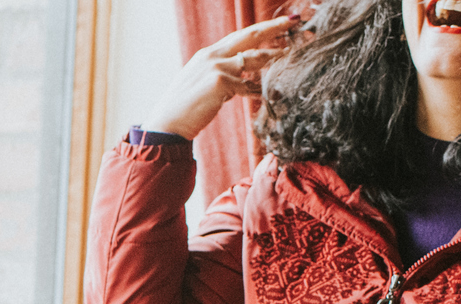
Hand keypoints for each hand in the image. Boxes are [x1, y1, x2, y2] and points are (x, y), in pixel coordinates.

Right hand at [142, 14, 300, 140]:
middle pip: (249, 36)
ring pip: (253, 59)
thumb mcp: (201, 87)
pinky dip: (259, 91)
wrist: (166, 126)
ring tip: (290, 54)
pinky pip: (248, 87)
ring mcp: (216, 67)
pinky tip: (267, 94)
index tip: (280, 24)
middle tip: (294, 20)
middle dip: (274, 27)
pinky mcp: (220, 82)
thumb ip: (222, 78)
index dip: (260, 30)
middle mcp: (212, 55)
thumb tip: (241, 81)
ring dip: (274, 56)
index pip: (239, 38)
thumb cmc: (182, 111)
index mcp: (207, 55)